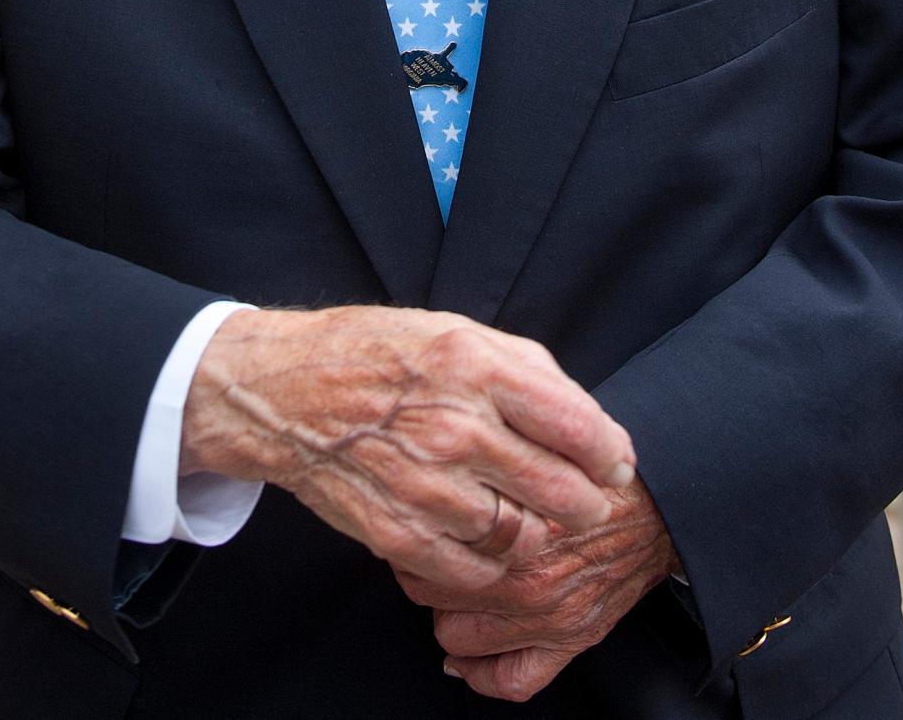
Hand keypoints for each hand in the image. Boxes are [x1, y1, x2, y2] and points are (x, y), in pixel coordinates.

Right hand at [180, 306, 636, 590]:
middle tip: (586, 500)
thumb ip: (532, 373)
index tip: (616, 463)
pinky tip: (482, 533)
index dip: (611, 453)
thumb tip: (597, 428)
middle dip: (588, 501)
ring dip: (536, 530)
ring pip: (523, 536)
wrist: (286, 391)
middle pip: (560, 490)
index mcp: (475, 366)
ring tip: (525, 511)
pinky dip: (492, 562)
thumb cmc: (380, 355)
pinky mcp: (397, 532)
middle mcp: (454, 426)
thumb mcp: (458, 332)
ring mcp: (424, 485)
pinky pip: (476, 570)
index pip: (575, 424)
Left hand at [394, 476, 679, 701]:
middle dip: (425, 572)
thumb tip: (439, 472)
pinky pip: (510, 681)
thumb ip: (489, 467)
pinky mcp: (571, 641)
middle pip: (430, 590)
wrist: (660, 507)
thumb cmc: (596, 476)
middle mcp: (526, 577)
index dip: (419, 529)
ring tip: (455, 594)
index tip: (417, 522)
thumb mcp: (537, 454)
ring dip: (449, 617)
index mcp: (515, 524)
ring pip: (454, 637)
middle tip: (431, 556)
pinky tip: (468, 655)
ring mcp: (547, 617)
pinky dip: (481, 673)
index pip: (431, 539)